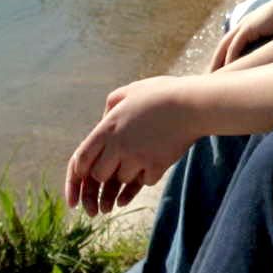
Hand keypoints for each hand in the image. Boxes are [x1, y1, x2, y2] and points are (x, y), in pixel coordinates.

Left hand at [63, 75, 203, 214]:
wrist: (193, 103)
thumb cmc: (162, 94)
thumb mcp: (130, 91)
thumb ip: (110, 106)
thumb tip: (102, 121)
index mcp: (108, 127)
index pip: (82, 158)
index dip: (79, 171)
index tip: (83, 175)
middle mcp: (119, 145)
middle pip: (99, 175)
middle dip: (104, 176)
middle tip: (112, 173)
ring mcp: (138, 157)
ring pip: (122, 180)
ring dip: (128, 175)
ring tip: (139, 160)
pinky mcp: (157, 166)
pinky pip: (145, 181)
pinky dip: (148, 176)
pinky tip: (154, 163)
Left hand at [210, 0, 272, 70]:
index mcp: (249, 28)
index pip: (232, 44)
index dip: (225, 57)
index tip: (221, 71)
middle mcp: (244, 26)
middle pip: (223, 46)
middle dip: (216, 61)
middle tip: (209, 76)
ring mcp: (245, 26)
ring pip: (225, 46)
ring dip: (218, 61)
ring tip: (213, 76)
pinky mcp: (249, 28)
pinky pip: (235, 46)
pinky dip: (230, 58)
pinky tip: (228, 69)